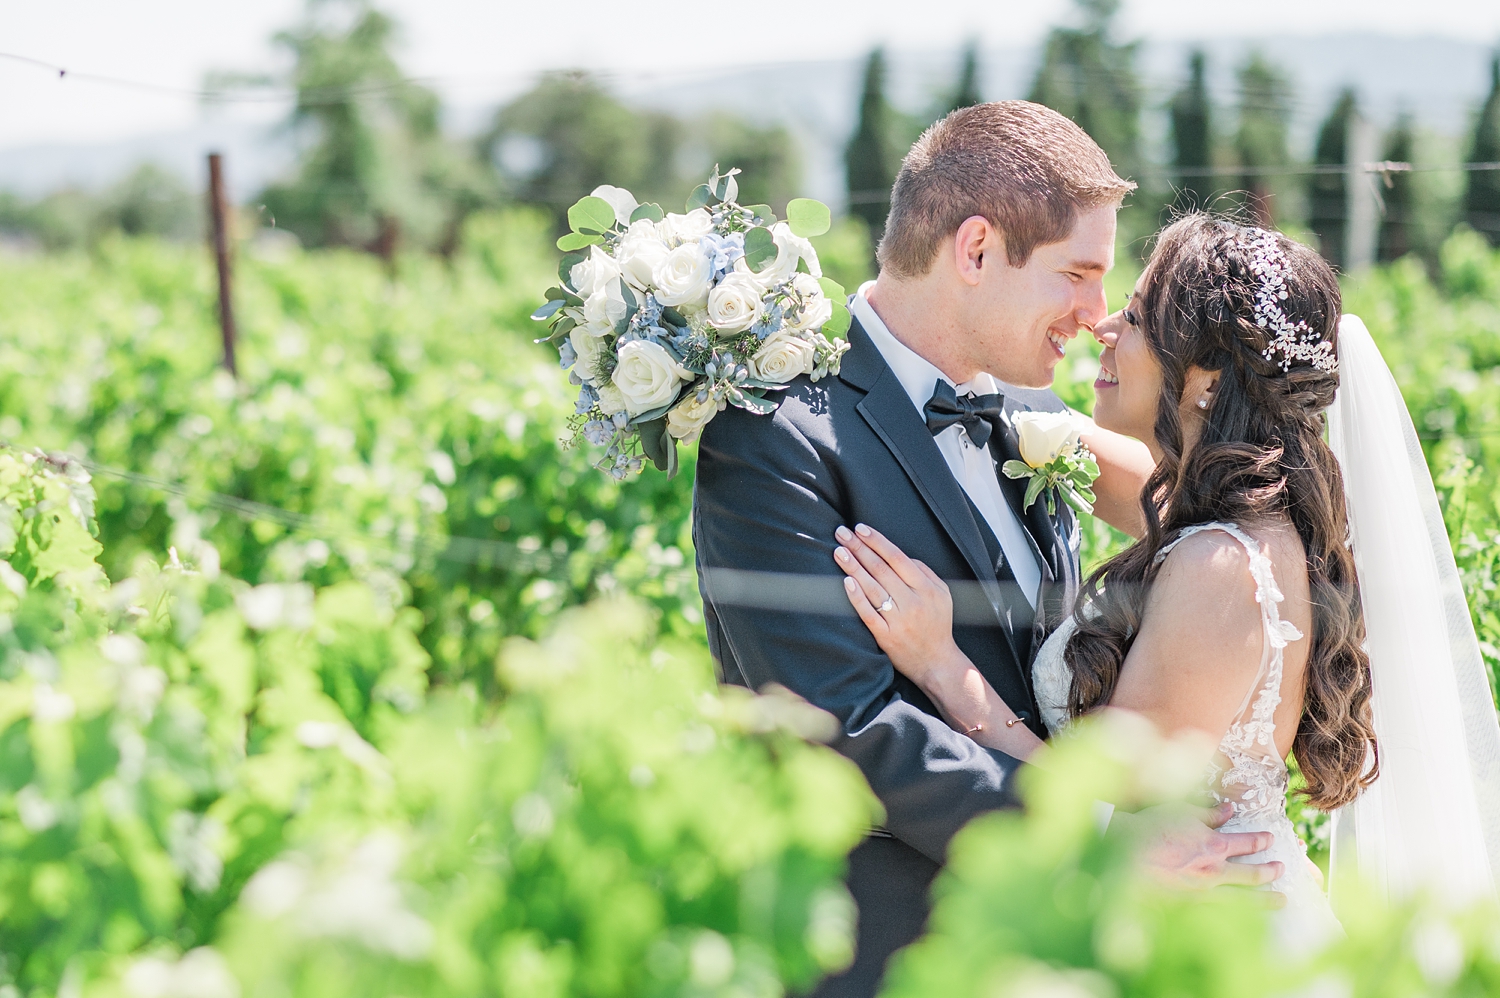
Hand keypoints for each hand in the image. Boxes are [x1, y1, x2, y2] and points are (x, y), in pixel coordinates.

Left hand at [834, 523, 959, 685]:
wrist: (937, 663)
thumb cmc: (937, 625)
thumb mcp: (942, 595)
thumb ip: (924, 572)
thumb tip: (900, 555)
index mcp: (927, 589)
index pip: (897, 558)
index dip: (877, 542)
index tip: (860, 528)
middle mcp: (913, 602)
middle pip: (881, 569)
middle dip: (859, 548)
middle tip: (841, 533)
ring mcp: (898, 620)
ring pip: (872, 588)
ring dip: (853, 567)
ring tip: (838, 551)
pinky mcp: (886, 636)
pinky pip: (868, 613)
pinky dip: (856, 597)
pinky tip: (846, 582)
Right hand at [1125, 802, 1285, 898]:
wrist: (1124, 855)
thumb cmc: (1151, 829)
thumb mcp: (1182, 812)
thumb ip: (1209, 814)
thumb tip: (1229, 810)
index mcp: (1214, 845)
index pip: (1248, 843)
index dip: (1262, 841)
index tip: (1271, 839)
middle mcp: (1214, 870)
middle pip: (1251, 874)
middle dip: (1270, 872)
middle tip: (1282, 870)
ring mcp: (1202, 890)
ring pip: (1242, 898)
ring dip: (1264, 900)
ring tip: (1280, 902)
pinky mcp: (1189, 904)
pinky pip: (1220, 909)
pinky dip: (1237, 913)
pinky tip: (1243, 915)